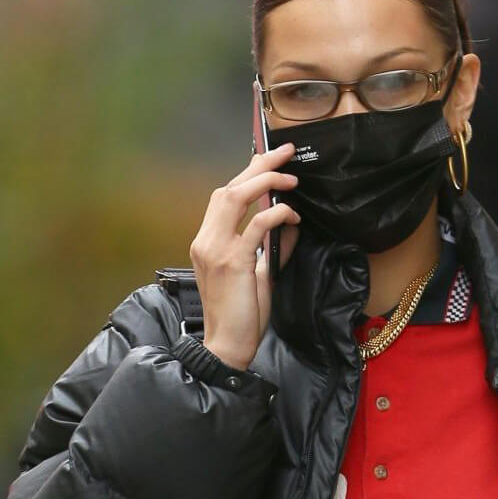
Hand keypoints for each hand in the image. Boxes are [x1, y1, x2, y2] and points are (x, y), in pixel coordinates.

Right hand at [189, 143, 300, 368]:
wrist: (226, 346)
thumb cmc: (241, 317)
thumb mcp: (259, 276)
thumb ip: (272, 249)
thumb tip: (291, 226)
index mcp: (207, 243)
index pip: (225, 197)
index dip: (248, 174)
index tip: (270, 159)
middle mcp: (206, 240)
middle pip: (229, 188)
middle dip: (258, 165)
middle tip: (286, 152)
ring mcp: (216, 249)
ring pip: (235, 197)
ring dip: (265, 181)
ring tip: (290, 178)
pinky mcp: (233, 261)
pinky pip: (256, 225)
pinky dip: (276, 213)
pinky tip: (291, 215)